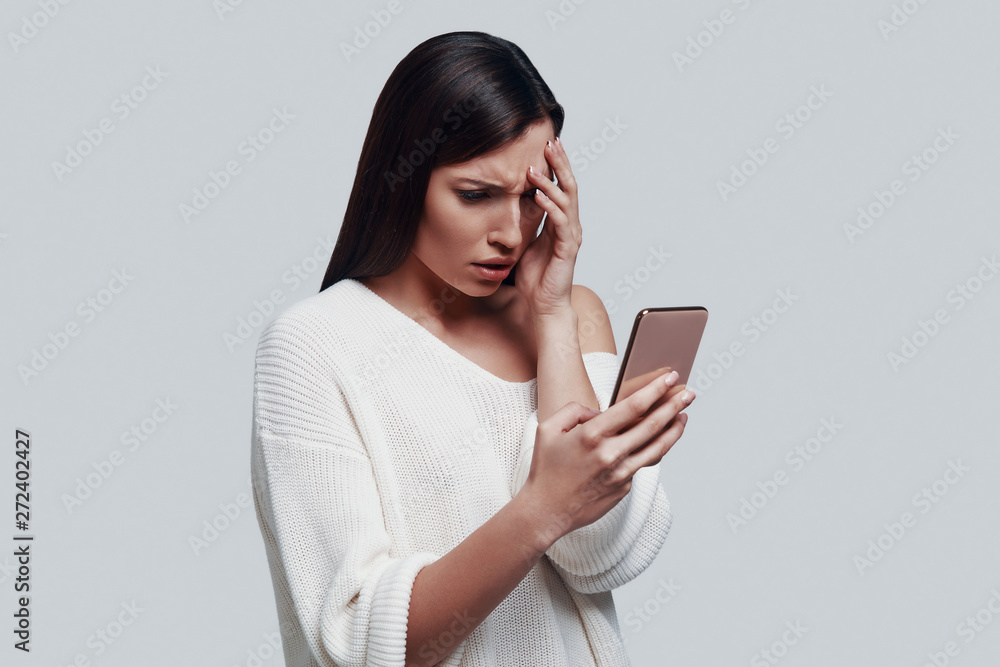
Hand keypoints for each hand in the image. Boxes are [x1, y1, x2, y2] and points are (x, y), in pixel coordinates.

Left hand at [515, 136, 582, 320]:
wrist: (544, 306)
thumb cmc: (536, 278)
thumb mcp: (527, 242)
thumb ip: (527, 222)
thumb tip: (514, 202)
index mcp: (561, 222)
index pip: (561, 186)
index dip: (556, 166)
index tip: (546, 145)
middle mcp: (570, 225)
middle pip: (569, 186)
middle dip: (560, 163)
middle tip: (550, 141)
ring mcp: (571, 236)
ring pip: (566, 200)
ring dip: (550, 182)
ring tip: (535, 167)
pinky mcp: (567, 248)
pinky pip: (560, 222)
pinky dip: (550, 206)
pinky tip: (539, 195)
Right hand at [518, 369, 693, 544]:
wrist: (546, 510)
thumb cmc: (545, 469)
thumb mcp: (548, 429)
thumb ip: (574, 410)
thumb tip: (600, 411)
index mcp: (591, 435)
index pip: (633, 406)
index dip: (655, 390)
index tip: (669, 379)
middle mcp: (610, 454)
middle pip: (653, 425)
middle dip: (674, 405)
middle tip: (688, 392)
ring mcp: (620, 473)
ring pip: (657, 448)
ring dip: (675, 429)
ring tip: (685, 415)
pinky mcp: (624, 487)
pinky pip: (643, 464)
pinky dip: (655, 450)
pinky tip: (661, 439)